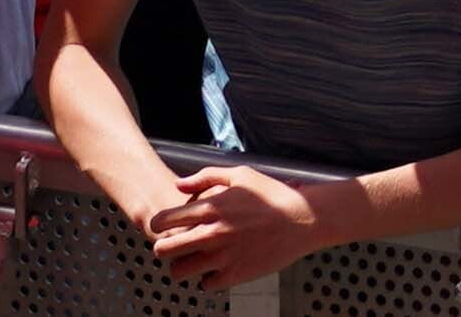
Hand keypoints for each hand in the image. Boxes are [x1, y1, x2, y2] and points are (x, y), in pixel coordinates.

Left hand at [137, 165, 333, 287]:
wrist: (302, 220)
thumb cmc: (272, 195)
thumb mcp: (240, 175)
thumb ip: (206, 176)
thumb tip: (179, 185)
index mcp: (210, 207)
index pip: (164, 221)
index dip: (158, 225)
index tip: (163, 227)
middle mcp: (212, 234)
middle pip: (165, 250)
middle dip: (164, 248)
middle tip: (173, 247)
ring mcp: (223, 257)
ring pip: (180, 272)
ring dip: (182, 267)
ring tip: (192, 261)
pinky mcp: (235, 275)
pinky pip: (205, 285)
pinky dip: (207, 279)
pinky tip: (216, 268)